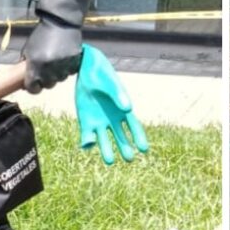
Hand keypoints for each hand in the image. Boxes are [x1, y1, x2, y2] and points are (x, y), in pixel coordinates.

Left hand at [22, 0, 88, 91]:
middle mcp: (50, 70)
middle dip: (45, 80)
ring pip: (60, 79)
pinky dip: (67, 68)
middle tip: (44, 71)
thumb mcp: (28, 49)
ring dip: (56, 74)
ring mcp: (63, 67)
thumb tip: (24, 78)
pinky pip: (70, 72)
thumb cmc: (41, 34)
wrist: (60, 22)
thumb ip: (26, 64)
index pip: (33, 89)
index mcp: (36, 66)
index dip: (32, 87)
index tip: (32, 83)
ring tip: (55, 63)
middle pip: (48, 86)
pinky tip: (64, 59)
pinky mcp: (75, 63)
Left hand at [73, 47, 148, 164]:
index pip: (133, 127)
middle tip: (129, 159)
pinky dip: (88, 142)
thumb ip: (118, 95)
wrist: (84, 69)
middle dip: (125, 148)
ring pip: (104, 140)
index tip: (144, 149)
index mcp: (123, 110)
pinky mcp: (85, 122)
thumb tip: (129, 108)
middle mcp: (112, 119)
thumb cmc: (102, 75)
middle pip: (121, 137)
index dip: (139, 137)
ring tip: (110, 161)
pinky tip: (89, 144)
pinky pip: (87, 136)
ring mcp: (98, 121)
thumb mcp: (111, 84)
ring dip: (106, 150)